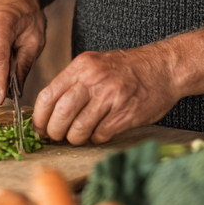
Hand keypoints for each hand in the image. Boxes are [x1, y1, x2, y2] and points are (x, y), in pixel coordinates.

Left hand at [32, 44, 180, 145]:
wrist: (164, 67)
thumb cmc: (127, 69)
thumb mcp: (95, 65)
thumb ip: (73, 84)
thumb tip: (49, 112)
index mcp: (81, 66)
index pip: (47, 95)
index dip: (39, 117)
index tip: (40, 127)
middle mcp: (93, 79)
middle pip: (60, 114)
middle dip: (55, 132)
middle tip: (57, 137)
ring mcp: (110, 96)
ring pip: (79, 129)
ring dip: (75, 138)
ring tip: (79, 136)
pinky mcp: (125, 113)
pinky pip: (100, 135)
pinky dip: (95, 139)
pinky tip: (100, 132)